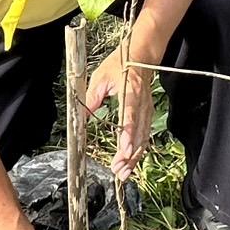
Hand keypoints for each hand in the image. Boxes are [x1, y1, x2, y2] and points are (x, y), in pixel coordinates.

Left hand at [85, 44, 156, 181]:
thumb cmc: (118, 64)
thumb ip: (91, 99)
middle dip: (129, 155)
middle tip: (118, 171)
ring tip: (123, 173)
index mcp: (131, 91)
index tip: (125, 150)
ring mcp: (148, 110)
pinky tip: (131, 162)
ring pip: (144, 138)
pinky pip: (145, 136)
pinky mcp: (148, 114)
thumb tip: (81, 119)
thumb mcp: (100, 78)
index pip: (131, 116)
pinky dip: (139, 151)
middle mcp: (142, 103)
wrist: (141, 56)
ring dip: (134, 158)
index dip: (128, 134)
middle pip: (139, 133)